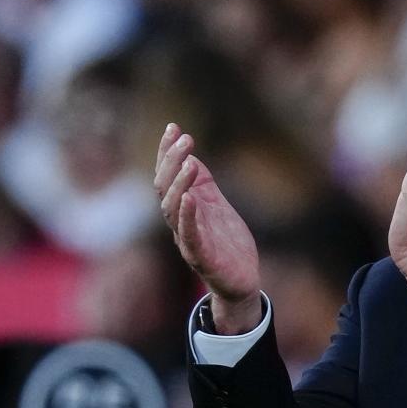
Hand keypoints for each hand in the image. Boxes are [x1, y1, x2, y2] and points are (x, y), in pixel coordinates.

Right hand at [155, 124, 262, 333]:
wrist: (241, 280)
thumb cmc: (226, 243)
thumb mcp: (215, 205)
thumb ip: (202, 183)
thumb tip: (190, 153)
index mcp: (183, 208)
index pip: (166, 176)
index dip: (166, 152)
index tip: (173, 127)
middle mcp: (179, 222)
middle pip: (164, 188)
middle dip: (172, 161)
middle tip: (185, 138)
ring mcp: (188, 239)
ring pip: (171, 210)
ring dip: (179, 183)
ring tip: (190, 161)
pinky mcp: (202, 258)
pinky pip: (189, 236)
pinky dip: (187, 216)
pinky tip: (189, 197)